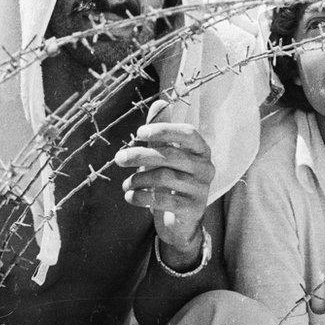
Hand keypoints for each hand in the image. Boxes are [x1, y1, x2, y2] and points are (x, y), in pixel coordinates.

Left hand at [115, 100, 213, 261]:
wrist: (180, 221)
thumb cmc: (172, 181)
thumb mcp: (165, 154)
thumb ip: (162, 132)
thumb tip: (159, 102)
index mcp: (202, 150)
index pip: (187, 133)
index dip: (163, 130)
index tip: (138, 132)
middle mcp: (206, 168)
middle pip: (171, 155)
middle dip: (141, 155)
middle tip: (119, 158)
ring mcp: (202, 189)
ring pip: (165, 177)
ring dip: (139, 179)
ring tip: (126, 184)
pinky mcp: (193, 209)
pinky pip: (164, 200)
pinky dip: (141, 196)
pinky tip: (130, 196)